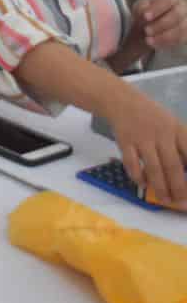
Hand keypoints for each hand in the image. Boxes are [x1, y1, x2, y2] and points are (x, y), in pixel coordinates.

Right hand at [106, 88, 186, 209]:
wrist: (121, 101)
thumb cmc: (152, 116)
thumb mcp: (172, 125)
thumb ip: (181, 145)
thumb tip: (186, 170)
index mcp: (177, 130)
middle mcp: (161, 134)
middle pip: (173, 165)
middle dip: (179, 187)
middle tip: (181, 201)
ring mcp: (142, 138)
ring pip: (153, 168)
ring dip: (160, 187)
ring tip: (165, 199)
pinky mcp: (124, 141)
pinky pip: (132, 163)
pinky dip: (138, 176)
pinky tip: (142, 183)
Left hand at [130, 0, 186, 52]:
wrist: (150, 28)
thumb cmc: (146, 13)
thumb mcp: (140, 8)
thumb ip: (142, 8)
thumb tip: (144, 12)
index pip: (168, 0)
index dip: (157, 8)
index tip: (145, 16)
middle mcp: (183, 7)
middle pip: (176, 15)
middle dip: (160, 24)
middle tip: (146, 31)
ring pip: (180, 29)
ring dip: (163, 36)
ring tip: (148, 41)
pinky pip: (181, 39)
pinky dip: (166, 43)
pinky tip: (154, 45)